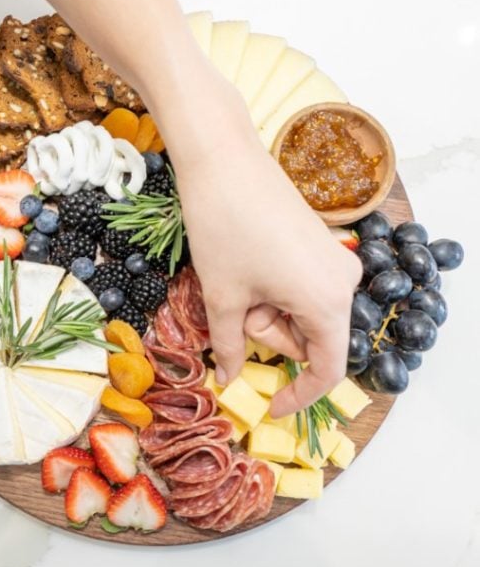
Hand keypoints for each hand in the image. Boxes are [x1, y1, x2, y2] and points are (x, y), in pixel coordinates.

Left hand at [172, 85, 361, 415]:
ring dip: (266, 310)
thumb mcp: (223, 297)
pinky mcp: (320, 241)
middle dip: (268, 334)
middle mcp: (344, 282)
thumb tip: (231, 378)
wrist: (224, 159)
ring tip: (235, 280)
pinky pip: (301, 285)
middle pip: (310, 337)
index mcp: (328, 303)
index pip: (327, 369)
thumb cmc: (224, 229)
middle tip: (231, 310)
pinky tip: (245, 266)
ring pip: (301, 311)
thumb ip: (230, 347)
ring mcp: (334, 258)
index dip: (299, 395)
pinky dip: (272, 290)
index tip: (270, 406)